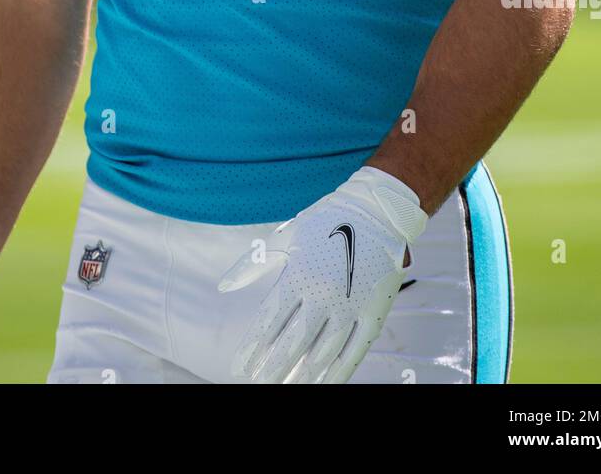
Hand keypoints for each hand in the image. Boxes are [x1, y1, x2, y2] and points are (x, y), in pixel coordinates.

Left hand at [218, 166, 426, 383]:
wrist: (378, 210)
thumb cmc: (326, 222)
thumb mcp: (285, 236)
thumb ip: (253, 265)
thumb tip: (222, 287)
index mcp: (299, 275)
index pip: (270, 323)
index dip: (253, 348)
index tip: (239, 368)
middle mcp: (324, 294)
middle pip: (293, 344)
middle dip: (273, 369)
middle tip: (259, 384)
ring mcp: (350, 306)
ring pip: (322, 354)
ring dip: (302, 376)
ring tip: (287, 389)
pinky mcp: (373, 312)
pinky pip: (354, 352)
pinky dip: (338, 373)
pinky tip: (323, 384)